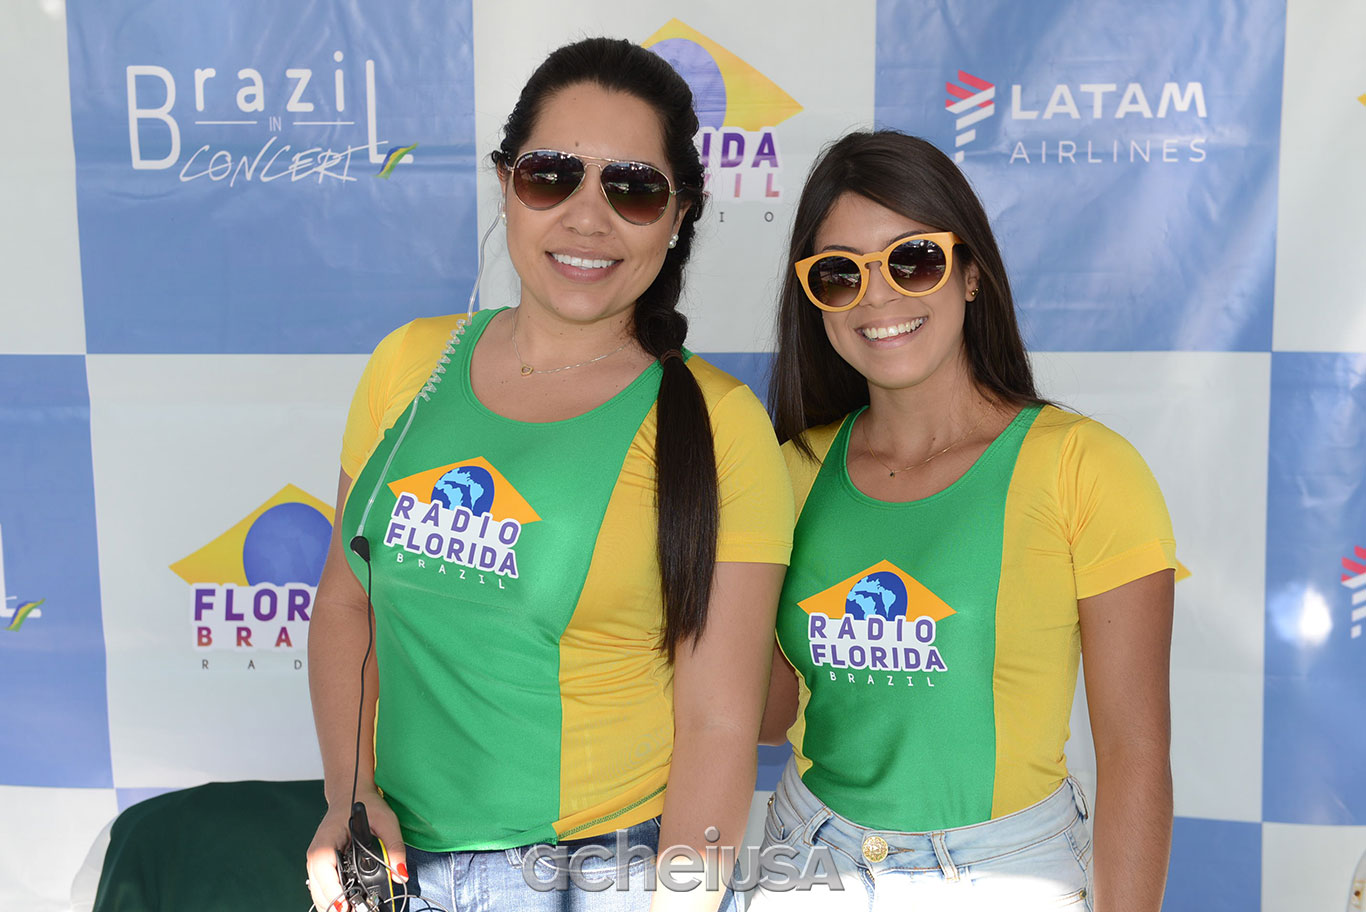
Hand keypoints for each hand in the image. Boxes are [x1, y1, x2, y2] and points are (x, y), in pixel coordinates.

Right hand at [305, 791, 406, 911]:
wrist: (352, 793)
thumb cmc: (366, 804)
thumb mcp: (386, 821)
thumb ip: (395, 847)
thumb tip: (401, 874)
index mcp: (326, 841)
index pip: (323, 872)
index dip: (334, 893)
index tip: (347, 907)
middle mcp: (316, 853)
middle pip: (318, 889)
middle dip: (335, 905)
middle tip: (357, 911)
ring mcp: (316, 861)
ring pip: (317, 892)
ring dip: (332, 904)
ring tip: (354, 910)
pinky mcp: (320, 865)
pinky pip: (321, 888)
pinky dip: (332, 897)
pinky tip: (346, 904)